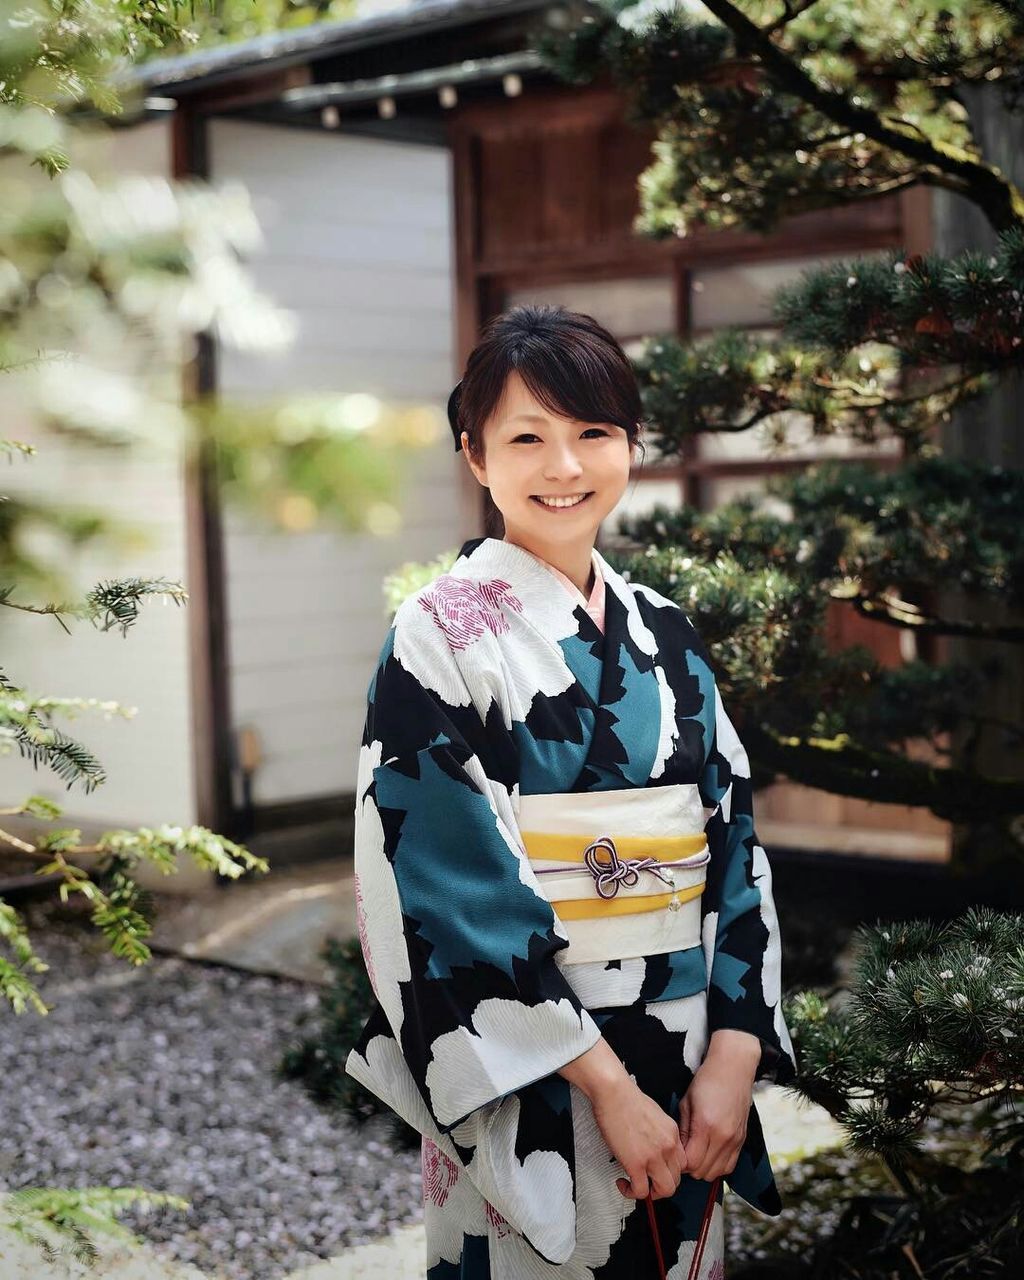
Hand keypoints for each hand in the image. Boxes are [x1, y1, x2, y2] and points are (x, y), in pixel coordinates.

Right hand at [591, 1075, 686, 1201]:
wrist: (614, 1093)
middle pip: (677, 1179)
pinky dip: (631, 1192)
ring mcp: (654, 1157)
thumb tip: (651, 1145)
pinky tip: (622, 1183)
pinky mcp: (636, 1164)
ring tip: (636, 1186)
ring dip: (651, 1193)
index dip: (670, 1171)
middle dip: (661, 1184)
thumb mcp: (655, 1114)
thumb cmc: (627, 1098)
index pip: (683, 1163)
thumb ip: (659, 1132)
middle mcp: (668, 1146)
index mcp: (673, 1134)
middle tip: (647, 1182)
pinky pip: (641, 1191)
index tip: (657, 1171)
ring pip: (665, 1190)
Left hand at [677, 1031, 759, 1181]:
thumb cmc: (707, 1081)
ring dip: (704, 1168)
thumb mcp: (686, 1102)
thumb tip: (677, 1151)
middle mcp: (723, 1137)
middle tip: (683, 1152)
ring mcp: (735, 1140)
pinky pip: (729, 1167)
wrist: (733, 1068)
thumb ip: (682, 1131)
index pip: (691, 1163)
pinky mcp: (742, 1141)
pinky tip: (710, 1153)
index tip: (675, 1153)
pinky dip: (717, 1165)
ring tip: (696, 1152)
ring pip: (716, 1173)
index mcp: (706, 1126)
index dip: (680, 1162)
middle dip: (690, 1166)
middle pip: (703, 1172)